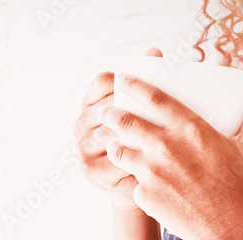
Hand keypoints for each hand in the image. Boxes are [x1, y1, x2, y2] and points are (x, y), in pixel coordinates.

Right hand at [74, 48, 163, 210]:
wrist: (142, 184)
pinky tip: (152, 157)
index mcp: (91, 104)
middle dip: (134, 109)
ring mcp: (83, 148)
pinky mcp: (90, 171)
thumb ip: (145, 84)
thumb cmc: (145, 143)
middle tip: (161, 111)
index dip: (123, 80)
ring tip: (160, 135)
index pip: (102, 81)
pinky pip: (114, 159)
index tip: (147, 84)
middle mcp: (81, 124)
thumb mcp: (145, 113)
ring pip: (111, 133)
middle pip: (107, 107)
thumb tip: (154, 52)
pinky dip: (134, 157)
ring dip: (135, 134)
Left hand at [97, 73, 242, 239]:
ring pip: (119, 150)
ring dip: (115, 145)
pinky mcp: (142, 193)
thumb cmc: (236, 186)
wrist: (222, 227)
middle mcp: (164, 147)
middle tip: (106, 111)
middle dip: (111, 113)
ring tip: (116, 144)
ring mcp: (150, 171)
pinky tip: (138, 180)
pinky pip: (131, 181)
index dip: (134, 84)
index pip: (153, 98)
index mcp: (188, 129)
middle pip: (125, 121)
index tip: (122, 78)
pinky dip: (134, 179)